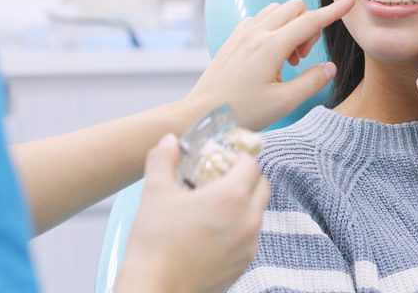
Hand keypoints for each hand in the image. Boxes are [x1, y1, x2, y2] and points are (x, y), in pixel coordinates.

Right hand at [114, 134, 269, 292]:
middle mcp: (248, 219)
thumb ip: (163, 159)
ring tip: (213, 206)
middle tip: (218, 179)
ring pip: (258, 212)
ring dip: (244, 203)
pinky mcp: (244, 264)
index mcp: (232, 196)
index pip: (251, 163)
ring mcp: (249, 244)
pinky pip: (250, 236)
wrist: (156, 290)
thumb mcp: (155, 192)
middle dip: (246, 177)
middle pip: (262, 185)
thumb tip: (169, 140)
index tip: (219, 159)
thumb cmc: (155, 242)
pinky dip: (239, 227)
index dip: (236, 157)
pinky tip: (212, 231)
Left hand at [187, 0, 354, 130]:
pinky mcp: (232, 39)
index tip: (350, 2)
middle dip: (308, 27)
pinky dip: (272, 28)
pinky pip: (259, 19)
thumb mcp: (284, 103)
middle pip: (295, 8)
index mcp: (270, 47)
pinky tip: (269, 56)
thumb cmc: (242, 112)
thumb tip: (329, 67)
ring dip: (290, 26)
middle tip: (301, 59)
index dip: (334, 12)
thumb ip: (311, 82)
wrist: (201, 114)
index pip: (311, 20)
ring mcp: (241, 34)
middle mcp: (256, 34)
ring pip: (276, 10)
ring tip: (285, 59)